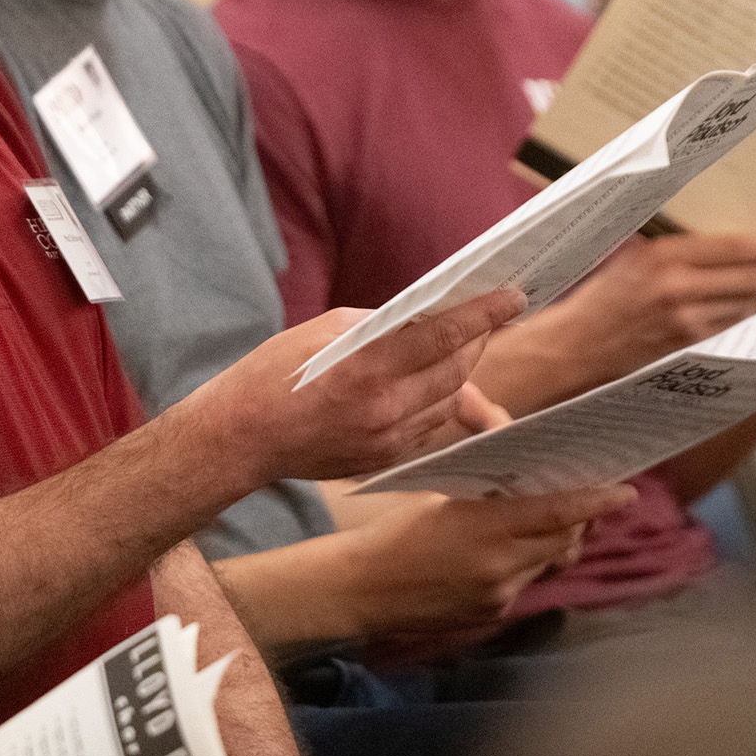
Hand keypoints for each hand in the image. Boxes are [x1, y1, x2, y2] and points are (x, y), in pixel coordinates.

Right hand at [178, 290, 523, 483]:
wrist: (241, 437)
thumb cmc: (273, 373)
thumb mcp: (325, 330)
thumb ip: (383, 324)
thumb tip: (429, 316)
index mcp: (367, 366)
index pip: (444, 335)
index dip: (485, 313)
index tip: (514, 296)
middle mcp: (384, 407)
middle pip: (457, 368)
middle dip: (477, 339)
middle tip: (488, 316)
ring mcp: (386, 439)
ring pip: (449, 400)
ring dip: (459, 371)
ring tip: (460, 345)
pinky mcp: (383, 460)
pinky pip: (428, 426)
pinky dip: (435, 400)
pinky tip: (426, 382)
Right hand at [338, 481, 636, 634]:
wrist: (361, 590)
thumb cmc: (392, 529)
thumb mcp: (435, 487)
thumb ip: (476, 455)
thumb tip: (492, 409)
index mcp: (483, 528)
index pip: (555, 513)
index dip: (594, 502)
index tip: (625, 492)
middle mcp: (500, 566)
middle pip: (564, 539)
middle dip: (580, 518)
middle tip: (588, 494)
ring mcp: (500, 594)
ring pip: (551, 562)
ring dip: (557, 539)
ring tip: (555, 517)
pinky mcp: (495, 612)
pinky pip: (529, 580)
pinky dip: (529, 559)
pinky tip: (513, 545)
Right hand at [475, 232, 755, 412]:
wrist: (575, 346)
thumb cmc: (601, 299)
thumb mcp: (635, 259)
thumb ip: (678, 252)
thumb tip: (730, 249)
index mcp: (662, 255)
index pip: (733, 247)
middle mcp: (676, 288)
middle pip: (749, 279)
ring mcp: (683, 323)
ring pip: (744, 308)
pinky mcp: (686, 350)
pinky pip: (729, 333)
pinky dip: (739, 324)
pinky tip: (741, 317)